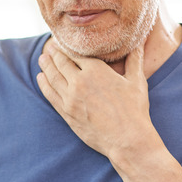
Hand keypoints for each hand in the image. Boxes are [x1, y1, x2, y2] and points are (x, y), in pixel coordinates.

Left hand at [36, 41, 155, 158]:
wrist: (127, 140)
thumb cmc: (135, 110)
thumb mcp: (137, 81)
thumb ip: (135, 59)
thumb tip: (140, 42)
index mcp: (96, 70)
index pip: (75, 53)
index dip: (68, 47)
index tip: (63, 42)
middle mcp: (80, 82)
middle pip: (61, 63)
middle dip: (54, 54)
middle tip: (50, 48)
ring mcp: (70, 98)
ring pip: (53, 77)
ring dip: (46, 66)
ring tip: (42, 58)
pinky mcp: (66, 113)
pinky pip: (50, 94)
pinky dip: (44, 84)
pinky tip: (41, 78)